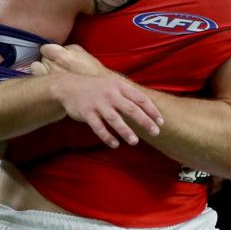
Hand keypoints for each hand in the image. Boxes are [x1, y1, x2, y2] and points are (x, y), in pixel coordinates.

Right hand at [38, 44, 163, 148]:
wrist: (69, 86)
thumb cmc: (96, 88)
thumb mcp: (112, 85)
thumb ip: (128, 94)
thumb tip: (148, 107)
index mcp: (119, 86)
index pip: (140, 98)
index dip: (152, 110)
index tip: (161, 122)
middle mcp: (110, 94)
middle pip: (131, 109)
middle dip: (144, 121)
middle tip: (155, 132)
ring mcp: (98, 103)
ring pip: (114, 119)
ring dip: (125, 131)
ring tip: (135, 141)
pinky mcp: (86, 113)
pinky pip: (99, 127)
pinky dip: (107, 137)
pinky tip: (115, 144)